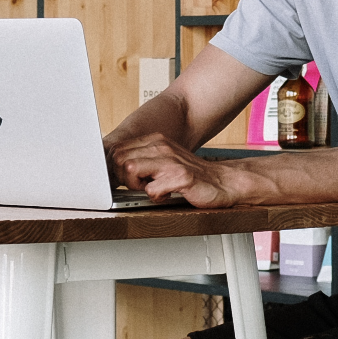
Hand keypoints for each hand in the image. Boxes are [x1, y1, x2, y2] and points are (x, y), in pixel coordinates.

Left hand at [109, 130, 253, 209]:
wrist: (222, 182)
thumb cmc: (190, 175)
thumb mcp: (164, 160)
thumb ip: (143, 160)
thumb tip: (115, 168)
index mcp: (155, 141)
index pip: (118, 149)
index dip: (117, 168)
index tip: (127, 179)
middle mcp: (162, 147)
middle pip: (120, 159)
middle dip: (125, 178)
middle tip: (140, 186)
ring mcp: (171, 161)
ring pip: (131, 170)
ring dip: (137, 186)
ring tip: (151, 189)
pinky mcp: (181, 178)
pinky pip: (152, 190)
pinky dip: (156, 197)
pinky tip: (167, 195)